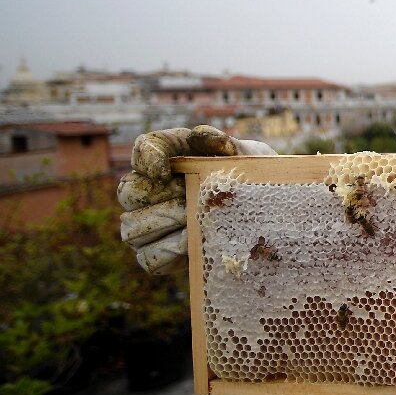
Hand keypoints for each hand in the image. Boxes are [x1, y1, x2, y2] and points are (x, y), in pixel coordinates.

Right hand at [118, 125, 275, 273]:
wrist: (266, 211)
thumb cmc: (249, 177)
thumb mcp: (244, 155)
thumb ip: (222, 143)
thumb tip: (199, 136)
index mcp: (169, 156)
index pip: (143, 148)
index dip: (147, 159)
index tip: (166, 171)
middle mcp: (150, 189)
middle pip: (129, 192)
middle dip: (158, 197)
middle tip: (190, 200)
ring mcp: (149, 224)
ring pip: (132, 228)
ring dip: (165, 225)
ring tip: (196, 220)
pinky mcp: (159, 255)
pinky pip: (149, 259)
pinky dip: (169, 252)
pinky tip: (191, 244)